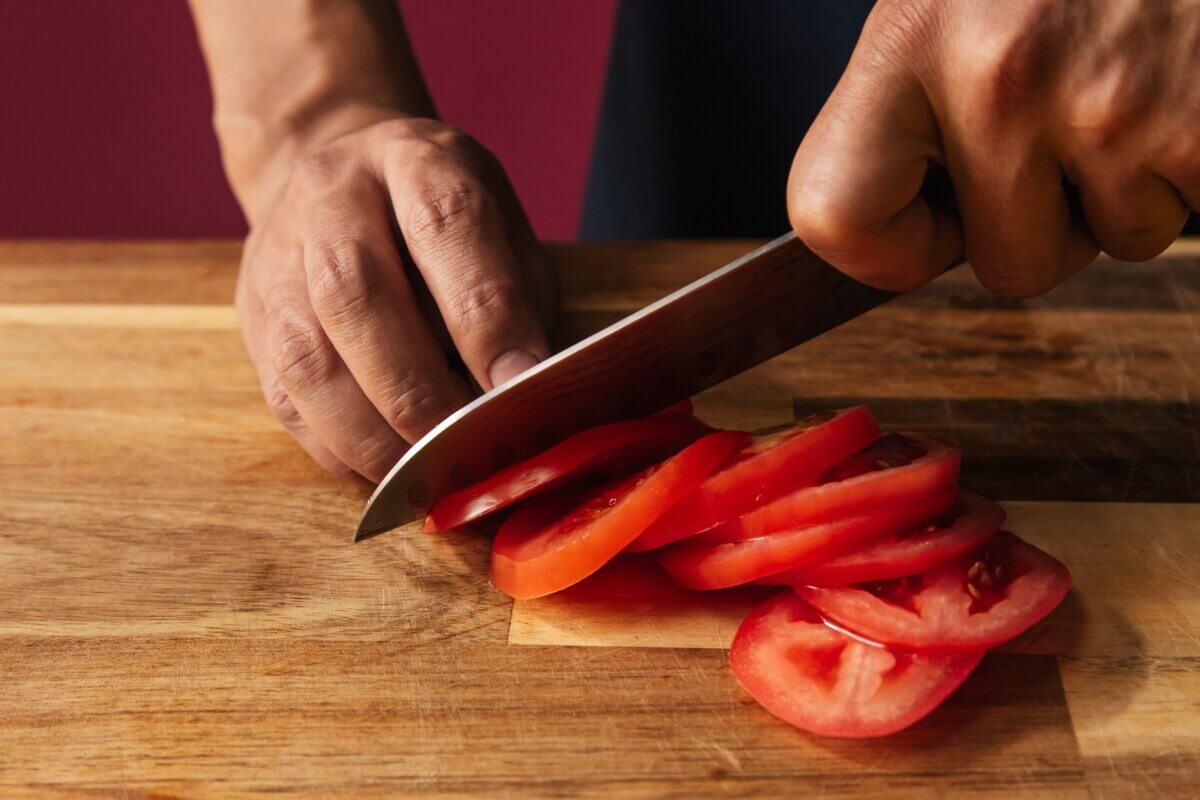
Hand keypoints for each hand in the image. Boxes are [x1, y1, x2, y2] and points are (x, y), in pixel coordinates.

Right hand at [236, 114, 554, 480]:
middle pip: (355, 291)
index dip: (484, 313)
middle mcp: (332, 193)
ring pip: (306, 353)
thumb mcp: (502, 232)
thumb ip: (517, 301)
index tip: (520, 382)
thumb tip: (525, 394)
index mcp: (414, 158)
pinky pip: (284, 397)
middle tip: (463, 446)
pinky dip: (339, 447)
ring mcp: (278, 254)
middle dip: (415, 388)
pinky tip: (384, 467)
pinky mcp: (253, 316)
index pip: (444, 224)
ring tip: (425, 475)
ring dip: (371, 433)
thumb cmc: (444, 224)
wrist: (342, 178)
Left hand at [789, 0, 1197, 296]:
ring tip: (1131, 87)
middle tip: (1066, 128)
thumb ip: (910, 102)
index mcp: (910, 36)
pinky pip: (1181, 219)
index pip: (833, 211)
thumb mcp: (952, 1)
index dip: (885, 246)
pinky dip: (1185, 173)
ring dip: (1123, 189)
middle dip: (1043, 223)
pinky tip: (1176, 94)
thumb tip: (891, 225)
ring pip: (1107, 245)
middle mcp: (996, 74)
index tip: (930, 217)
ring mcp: (1106, 106)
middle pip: (1003, 266)